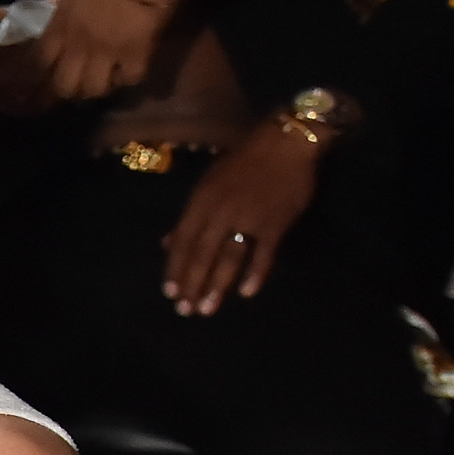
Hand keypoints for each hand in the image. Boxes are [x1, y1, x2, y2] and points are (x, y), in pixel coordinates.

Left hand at [36, 0, 177, 101]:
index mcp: (61, 21)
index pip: (40, 60)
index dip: (41, 70)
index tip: (48, 70)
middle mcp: (80, 43)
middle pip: (64, 85)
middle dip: (68, 87)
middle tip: (78, 79)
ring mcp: (108, 51)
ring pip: (94, 89)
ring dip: (97, 87)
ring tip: (103, 79)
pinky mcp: (138, 53)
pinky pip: (129, 79)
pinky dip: (128, 78)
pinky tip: (129, 69)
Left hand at [160, 118, 319, 315]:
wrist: (286, 143)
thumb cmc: (242, 163)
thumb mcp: (208, 183)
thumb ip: (189, 216)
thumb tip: (167, 243)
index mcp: (202, 201)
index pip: (183, 241)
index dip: (175, 268)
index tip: (170, 293)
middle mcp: (221, 212)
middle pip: (203, 254)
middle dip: (192, 284)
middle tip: (185, 310)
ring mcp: (249, 218)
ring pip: (229, 257)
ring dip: (217, 285)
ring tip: (208, 309)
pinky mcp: (276, 222)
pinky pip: (264, 253)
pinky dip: (256, 273)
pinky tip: (246, 292)